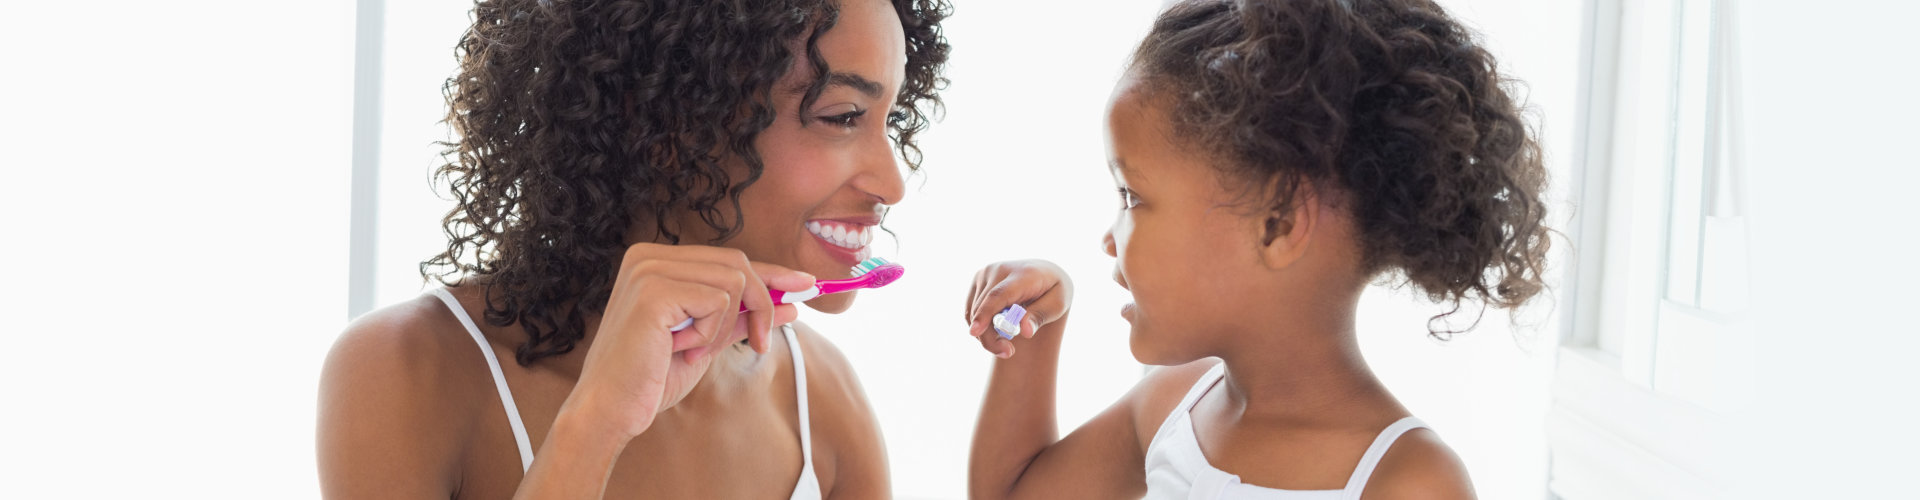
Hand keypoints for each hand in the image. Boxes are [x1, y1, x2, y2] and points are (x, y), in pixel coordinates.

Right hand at [560, 243, 815, 440]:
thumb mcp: (707, 341)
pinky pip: (718, 301)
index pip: (729, 259)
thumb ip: (743, 318)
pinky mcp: (653, 291)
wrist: (611, 409)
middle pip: (738, 263)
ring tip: (694, 350)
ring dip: (727, 326)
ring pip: (734, 281)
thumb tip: (792, 303)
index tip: (806, 283)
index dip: (772, 272)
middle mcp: (649, 256)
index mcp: (656, 261)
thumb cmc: (651, 377)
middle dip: (761, 305)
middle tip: (759, 343)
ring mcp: (648, 269)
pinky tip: (682, 349)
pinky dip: (710, 333)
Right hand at [963, 259, 1072, 358]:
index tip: (975, 332)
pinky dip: (980, 325)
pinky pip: (971, 310)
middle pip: (984, 308)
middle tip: (1008, 352)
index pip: (999, 295)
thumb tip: (1025, 331)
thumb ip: (1041, 316)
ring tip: (1007, 342)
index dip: (986, 314)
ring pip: (974, 312)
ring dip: (986, 333)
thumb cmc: (1053, 291)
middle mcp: (1000, 269)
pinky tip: (997, 329)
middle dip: (990, 337)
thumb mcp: (1058, 304)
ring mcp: (986, 273)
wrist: (1044, 274)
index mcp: (1023, 274)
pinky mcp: (978, 279)